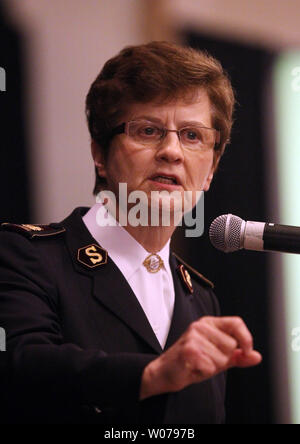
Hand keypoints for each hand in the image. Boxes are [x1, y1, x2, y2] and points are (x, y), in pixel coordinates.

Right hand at [140, 316, 261, 399]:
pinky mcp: (189, 350)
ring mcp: (193, 336)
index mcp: (209, 323)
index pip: (236, 322)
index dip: (246, 338)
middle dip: (224, 359)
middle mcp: (200, 326)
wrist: (164, 373)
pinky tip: (193, 368)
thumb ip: (238, 356)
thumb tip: (257, 356)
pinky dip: (204, 372)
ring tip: (199, 364)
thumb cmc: (190, 362)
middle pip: (232, 345)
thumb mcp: (218, 358)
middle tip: (207, 359)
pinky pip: (211, 367)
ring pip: (222, 358)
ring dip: (213, 367)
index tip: (247, 351)